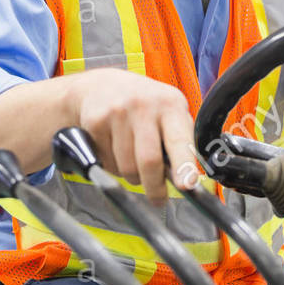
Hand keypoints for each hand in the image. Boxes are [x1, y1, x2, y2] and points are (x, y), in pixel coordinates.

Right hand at [72, 69, 195, 206]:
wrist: (100, 86)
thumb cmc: (143, 106)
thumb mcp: (168, 112)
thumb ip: (179, 141)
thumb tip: (187, 180)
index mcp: (170, 104)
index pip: (179, 139)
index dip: (183, 165)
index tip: (187, 184)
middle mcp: (144, 105)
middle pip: (149, 161)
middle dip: (154, 187)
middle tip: (158, 198)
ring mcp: (118, 112)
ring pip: (127, 168)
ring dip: (132, 175)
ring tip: (133, 159)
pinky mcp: (96, 121)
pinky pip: (106, 163)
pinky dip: (112, 165)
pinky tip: (114, 148)